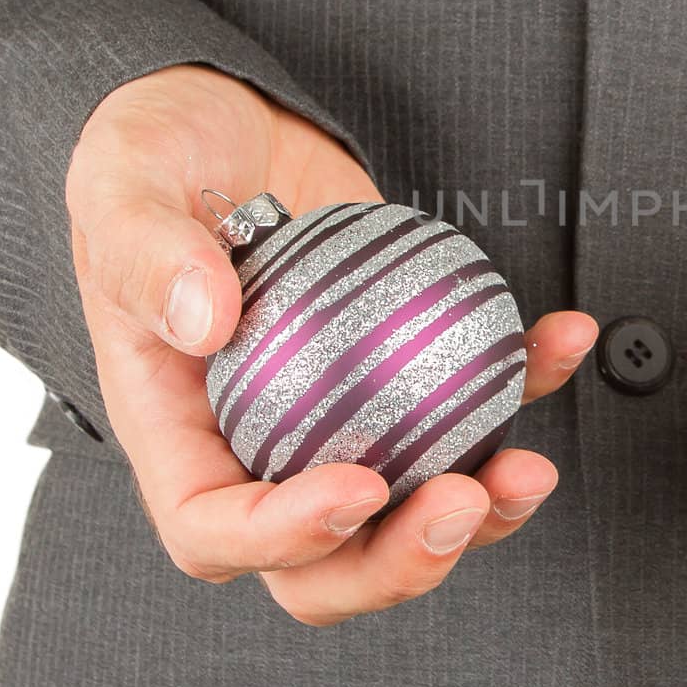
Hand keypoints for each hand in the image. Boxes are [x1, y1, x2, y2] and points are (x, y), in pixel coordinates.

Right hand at [66, 65, 595, 625]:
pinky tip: (563, 337)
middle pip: (324, 563)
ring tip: (531, 471)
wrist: (229, 122)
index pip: (215, 529)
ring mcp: (337, 421)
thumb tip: (206, 321)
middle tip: (461, 503)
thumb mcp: (123, 184)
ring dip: (480, 510)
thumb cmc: (156, 157)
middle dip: (399, 563)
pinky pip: (468, 400)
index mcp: (175, 433)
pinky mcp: (402, 372)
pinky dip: (524, 382)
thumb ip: (148, 253)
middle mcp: (258, 447)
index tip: (359, 487)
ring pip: (408, 511)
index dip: (286, 537)